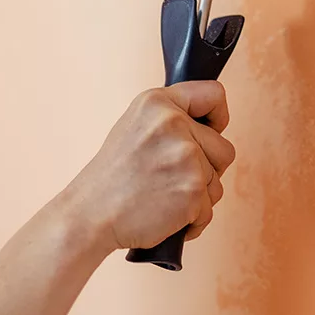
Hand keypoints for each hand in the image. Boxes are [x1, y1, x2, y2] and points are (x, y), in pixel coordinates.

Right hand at [63, 81, 235, 252]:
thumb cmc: (111, 178)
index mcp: (157, 102)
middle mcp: (173, 123)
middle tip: (171, 179)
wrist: (90, 215)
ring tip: (163, 197)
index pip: (214, 94)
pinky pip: (209, 209)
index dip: (217, 118)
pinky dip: (192, 220)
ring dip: (197, 196)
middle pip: (224, 148)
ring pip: (217, 181)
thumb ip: (171, 119)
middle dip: (207, 169)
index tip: (209, 133)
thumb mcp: (135, 127)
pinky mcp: (193, 189)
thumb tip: (211, 127)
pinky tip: (165, 216)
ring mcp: (185, 156)